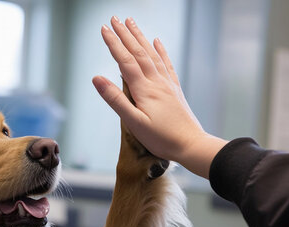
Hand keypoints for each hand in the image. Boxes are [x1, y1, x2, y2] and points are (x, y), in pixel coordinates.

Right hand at [92, 16, 226, 178]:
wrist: (191, 145)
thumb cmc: (162, 138)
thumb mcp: (134, 123)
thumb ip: (116, 100)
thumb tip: (97, 78)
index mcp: (144, 90)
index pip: (125, 61)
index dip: (113, 44)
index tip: (104, 29)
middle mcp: (156, 82)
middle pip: (138, 52)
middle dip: (125, 34)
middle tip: (114, 18)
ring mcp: (167, 84)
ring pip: (152, 54)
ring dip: (140, 37)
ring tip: (132, 23)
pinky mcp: (175, 90)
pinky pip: (167, 64)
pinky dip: (161, 51)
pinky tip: (157, 42)